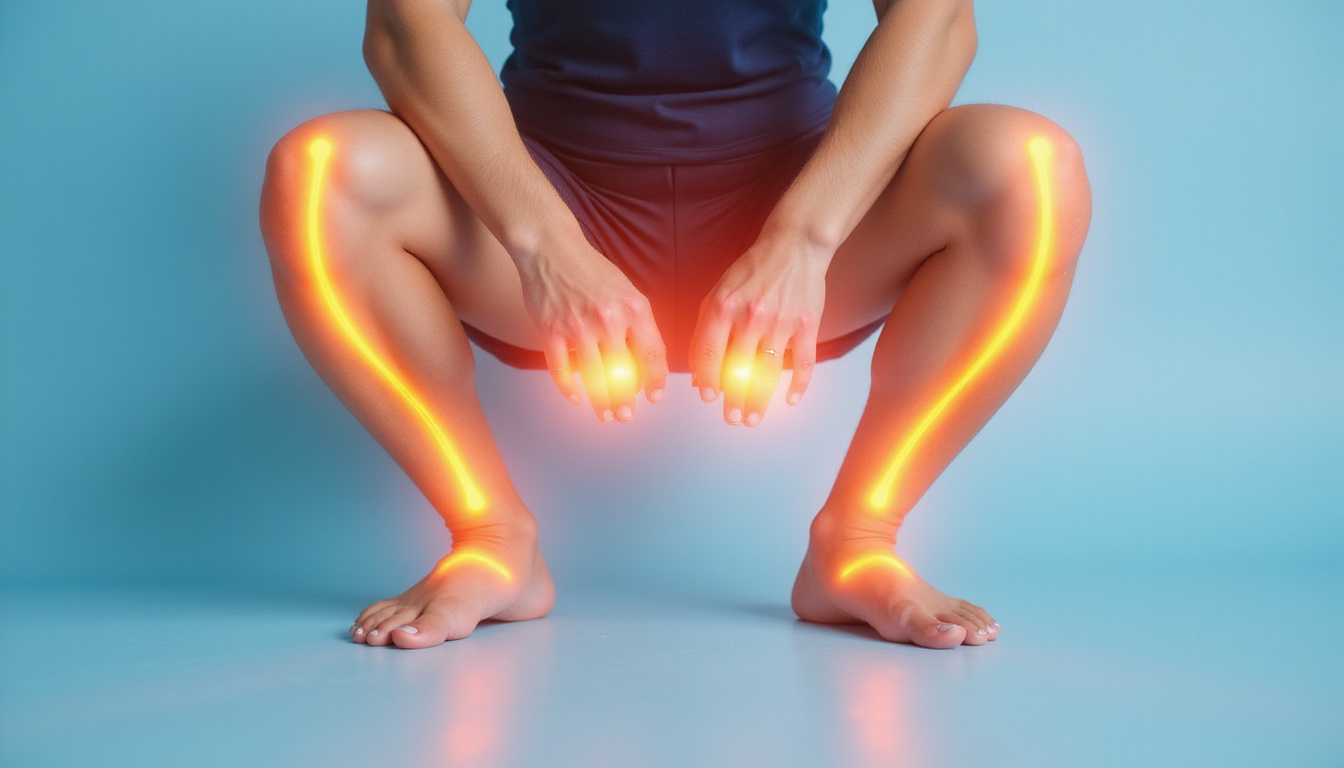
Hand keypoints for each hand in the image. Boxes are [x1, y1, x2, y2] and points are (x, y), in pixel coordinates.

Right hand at [518, 240, 666, 421]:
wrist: (552, 250)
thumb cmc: (591, 271)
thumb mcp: (628, 291)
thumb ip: (638, 324)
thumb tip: (646, 362)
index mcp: (634, 309)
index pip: (653, 355)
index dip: (655, 381)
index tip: (654, 396)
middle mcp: (608, 320)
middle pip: (622, 374)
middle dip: (626, 401)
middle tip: (626, 416)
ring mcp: (577, 328)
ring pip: (594, 379)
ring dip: (601, 403)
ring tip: (606, 416)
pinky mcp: (550, 333)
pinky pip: (562, 371)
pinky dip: (569, 389)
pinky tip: (576, 398)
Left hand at [689, 235, 827, 425]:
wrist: (794, 247)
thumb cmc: (751, 272)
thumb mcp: (718, 294)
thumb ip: (704, 332)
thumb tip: (697, 373)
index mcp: (724, 307)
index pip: (710, 353)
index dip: (708, 379)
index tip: (708, 397)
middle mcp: (751, 317)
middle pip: (739, 370)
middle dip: (734, 400)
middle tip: (732, 419)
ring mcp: (781, 323)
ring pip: (768, 373)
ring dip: (760, 401)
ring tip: (753, 419)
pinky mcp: (807, 326)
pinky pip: (803, 363)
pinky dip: (798, 385)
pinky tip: (790, 401)